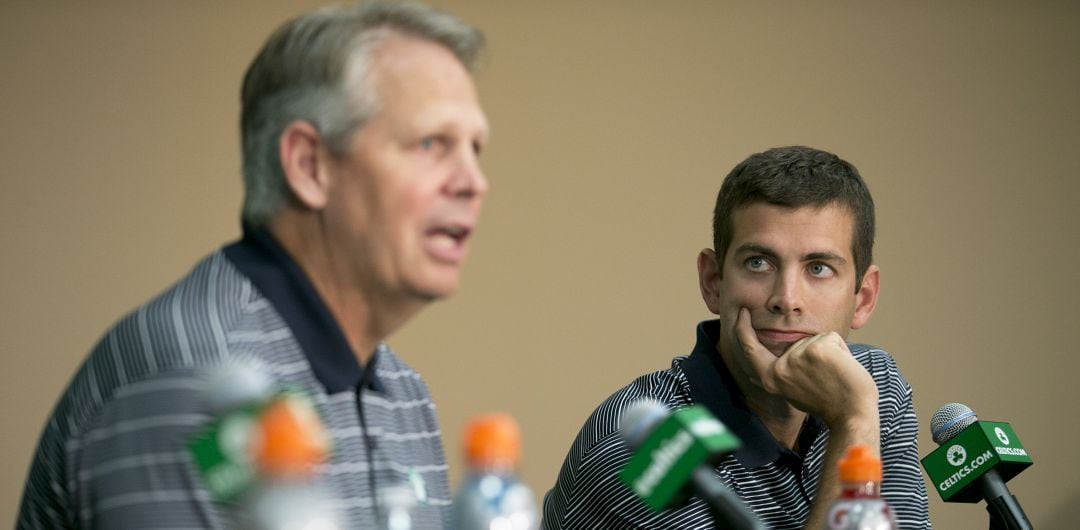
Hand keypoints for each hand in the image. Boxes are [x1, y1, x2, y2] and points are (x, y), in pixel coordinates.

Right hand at [734, 307, 877, 428]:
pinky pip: (832, 338)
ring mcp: (798, 356)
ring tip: (834, 376)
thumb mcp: (791, 392)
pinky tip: (842, 369)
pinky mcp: (818, 349)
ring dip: (830, 354)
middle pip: (797, 343)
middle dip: (816, 355)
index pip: (751, 349)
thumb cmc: (827, 404)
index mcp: (772, 379)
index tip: (742, 312)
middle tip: (826, 379)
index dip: (743, 329)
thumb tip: (751, 377)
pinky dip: (842, 350)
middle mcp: (782, 368)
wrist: (852, 415)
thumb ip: (778, 377)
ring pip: (816, 340)